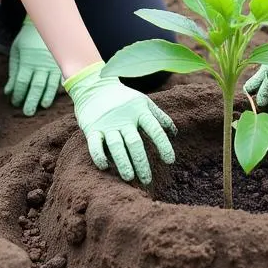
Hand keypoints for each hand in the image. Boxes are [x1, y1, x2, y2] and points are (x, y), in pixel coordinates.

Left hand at [6, 17, 61, 114]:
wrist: (44, 25)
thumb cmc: (27, 40)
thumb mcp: (16, 53)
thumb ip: (13, 72)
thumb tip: (8, 91)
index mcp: (27, 62)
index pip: (22, 83)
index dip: (18, 94)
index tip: (15, 103)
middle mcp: (41, 65)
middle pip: (36, 86)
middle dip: (31, 101)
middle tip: (28, 112)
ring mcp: (52, 65)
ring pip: (50, 84)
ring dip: (47, 96)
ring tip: (43, 106)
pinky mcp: (61, 64)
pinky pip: (62, 78)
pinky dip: (60, 87)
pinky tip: (58, 95)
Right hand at [65, 64, 176, 184]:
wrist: (95, 87)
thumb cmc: (124, 98)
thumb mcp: (143, 102)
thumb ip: (159, 116)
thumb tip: (175, 133)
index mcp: (139, 111)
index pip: (154, 129)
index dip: (163, 145)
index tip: (170, 161)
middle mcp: (124, 118)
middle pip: (135, 142)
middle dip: (142, 162)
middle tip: (147, 179)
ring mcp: (107, 124)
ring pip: (116, 145)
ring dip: (123, 162)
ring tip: (130, 177)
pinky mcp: (92, 128)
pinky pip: (94, 144)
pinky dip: (99, 156)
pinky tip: (105, 166)